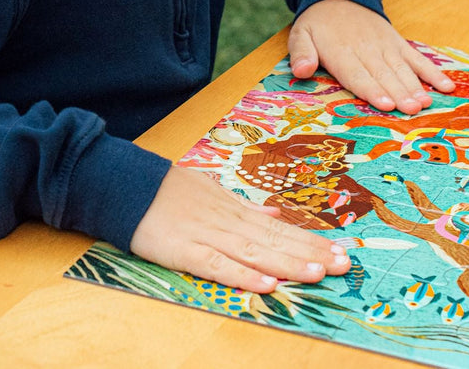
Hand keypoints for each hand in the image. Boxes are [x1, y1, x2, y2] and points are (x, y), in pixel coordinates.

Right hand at [129, 166, 348, 293]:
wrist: (125, 185)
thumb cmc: (166, 190)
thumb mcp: (209, 189)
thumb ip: (241, 205)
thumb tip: (271, 213)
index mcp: (233, 208)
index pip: (279, 226)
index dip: (310, 239)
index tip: (339, 249)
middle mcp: (227, 221)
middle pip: (275, 240)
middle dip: (310, 252)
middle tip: (344, 264)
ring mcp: (206, 235)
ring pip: (254, 252)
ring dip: (287, 263)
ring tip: (318, 273)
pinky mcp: (184, 251)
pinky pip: (217, 266)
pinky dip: (242, 275)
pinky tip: (266, 283)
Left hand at [288, 0, 454, 113]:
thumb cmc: (318, 24)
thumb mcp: (300, 34)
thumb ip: (300, 53)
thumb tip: (301, 71)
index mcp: (341, 52)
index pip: (357, 74)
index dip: (371, 90)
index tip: (385, 104)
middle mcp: (367, 49)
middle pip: (383, 75)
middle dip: (398, 93)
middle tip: (411, 110)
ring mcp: (386, 46)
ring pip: (402, 68)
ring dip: (415, 86)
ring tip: (426, 103)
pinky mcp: (398, 43)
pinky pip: (416, 58)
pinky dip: (432, 72)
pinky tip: (446, 87)